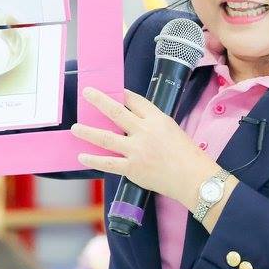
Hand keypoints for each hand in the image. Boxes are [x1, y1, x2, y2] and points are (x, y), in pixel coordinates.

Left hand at [70, 87, 217, 208]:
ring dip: (88, 132)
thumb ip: (152, 124)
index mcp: (157, 119)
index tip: (112, 90)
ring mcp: (137, 150)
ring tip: (75, 128)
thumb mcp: (172, 129)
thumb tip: (132, 122)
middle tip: (86, 93)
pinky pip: (108, 163)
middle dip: (99, 101)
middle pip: (116, 112)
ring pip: (106, 138)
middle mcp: (145, 132)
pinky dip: (93, 160)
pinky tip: (82, 156)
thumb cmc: (186, 154)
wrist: (192, 178)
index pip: (135, 101)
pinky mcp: (132, 168)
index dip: (122, 95)